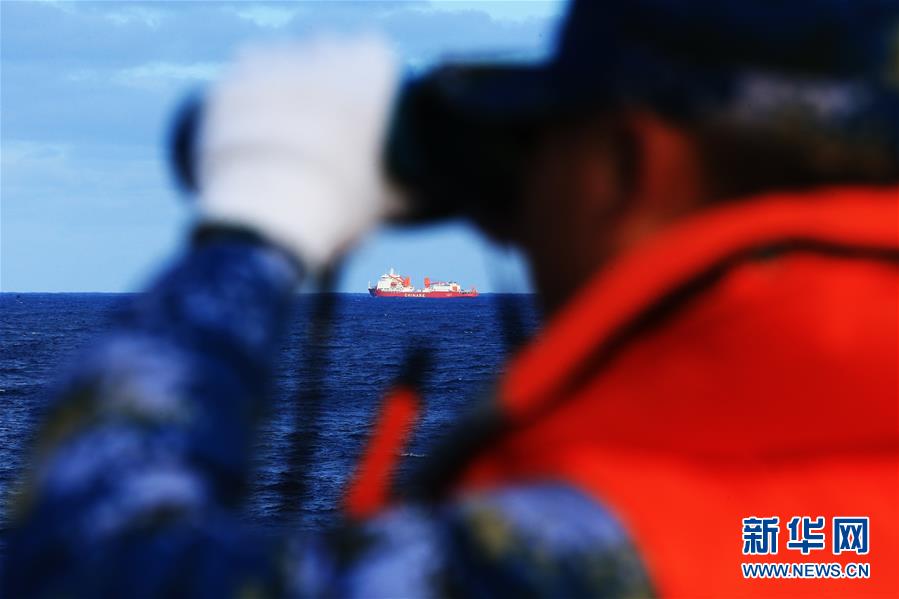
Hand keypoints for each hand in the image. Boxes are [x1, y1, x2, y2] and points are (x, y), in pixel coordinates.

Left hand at [197, 35, 400, 270]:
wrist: (268, 214)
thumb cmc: (337, 206)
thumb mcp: (384, 200)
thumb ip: (408, 190)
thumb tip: (429, 199)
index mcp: (369, 74)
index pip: (374, 50)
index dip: (370, 73)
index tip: (366, 98)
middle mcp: (321, 56)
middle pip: (326, 46)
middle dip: (325, 71)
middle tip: (324, 114)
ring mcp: (273, 64)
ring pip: (281, 54)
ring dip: (284, 75)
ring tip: (284, 116)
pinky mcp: (231, 82)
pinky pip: (241, 71)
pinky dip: (248, 89)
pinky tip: (251, 114)